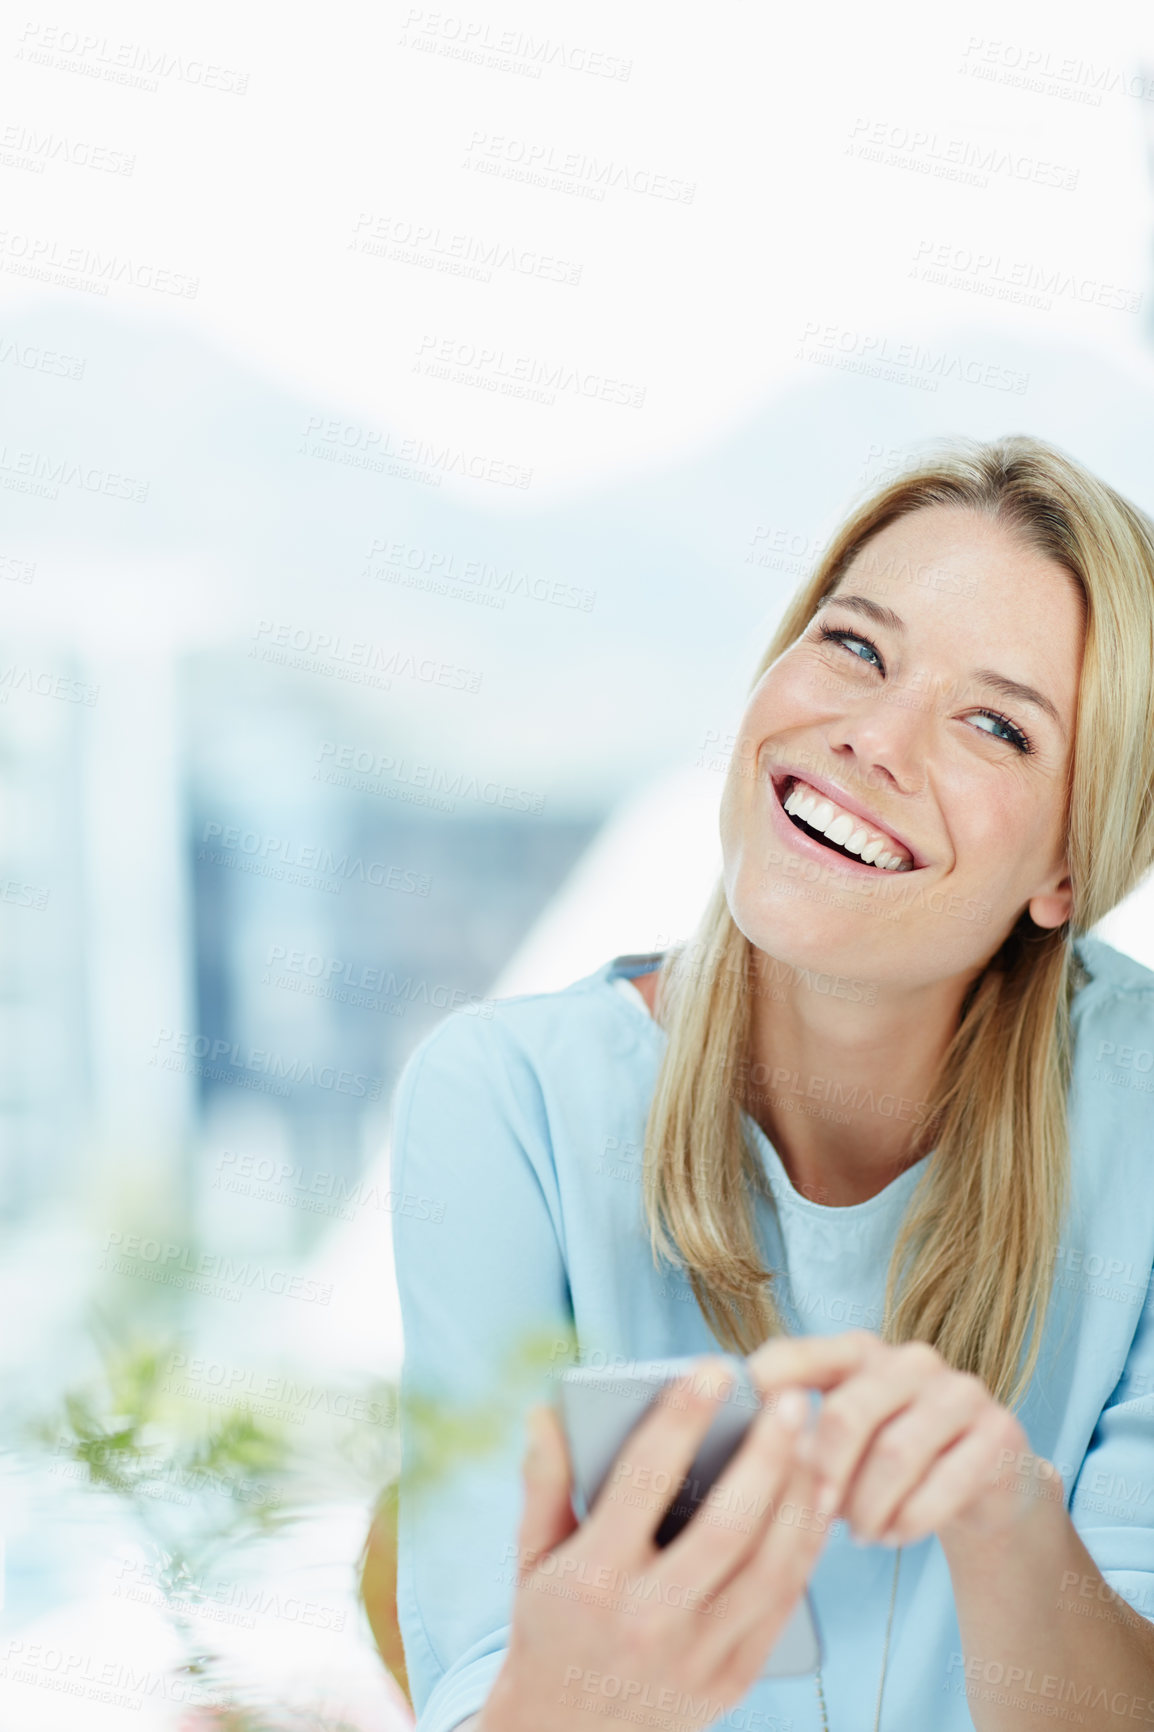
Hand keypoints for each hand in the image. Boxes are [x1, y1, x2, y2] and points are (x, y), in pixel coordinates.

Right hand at [482, 1357, 832, 1731]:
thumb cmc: (551, 1630)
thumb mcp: (532, 1558)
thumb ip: (543, 1482)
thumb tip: (546, 1411)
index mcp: (594, 1576)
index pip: (644, 1479)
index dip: (682, 1417)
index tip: (713, 1370)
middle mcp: (648, 1618)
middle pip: (727, 1523)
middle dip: (767, 1455)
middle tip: (791, 1400)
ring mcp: (697, 1655)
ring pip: (769, 1564)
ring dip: (800, 1497)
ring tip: (813, 1440)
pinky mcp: (733, 1679)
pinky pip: (783, 1603)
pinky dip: (806, 1548)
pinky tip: (816, 1501)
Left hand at [746, 1329, 1062, 1551]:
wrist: (984, 1484)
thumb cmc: (890, 1461)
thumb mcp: (845, 1441)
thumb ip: (798, 1433)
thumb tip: (733, 1455)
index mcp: (859, 1352)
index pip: (798, 1356)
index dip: (763, 1393)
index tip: (739, 1437)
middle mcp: (910, 1360)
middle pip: (848, 1412)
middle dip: (824, 1474)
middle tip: (814, 1514)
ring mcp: (960, 1392)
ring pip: (896, 1454)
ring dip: (869, 1506)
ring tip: (860, 1532)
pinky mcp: (998, 1433)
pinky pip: (945, 1484)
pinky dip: (910, 1519)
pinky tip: (894, 1534)